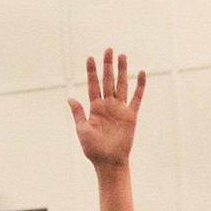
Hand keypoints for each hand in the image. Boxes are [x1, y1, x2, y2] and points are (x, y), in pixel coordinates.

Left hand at [68, 49, 145, 169]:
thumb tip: (70, 98)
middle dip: (107, 65)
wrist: (109, 161)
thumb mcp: (82, 130)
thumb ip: (78, 113)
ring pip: (121, 85)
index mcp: (94, 108)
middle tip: (108, 49)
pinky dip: (139, 86)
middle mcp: (107, 105)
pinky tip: (140, 73)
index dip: (91, 72)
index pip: (93, 85)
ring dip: (122, 71)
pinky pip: (136, 98)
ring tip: (122, 56)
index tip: (90, 58)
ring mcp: (120, 109)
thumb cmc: (93, 149)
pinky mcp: (131, 115)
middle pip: (108, 80)